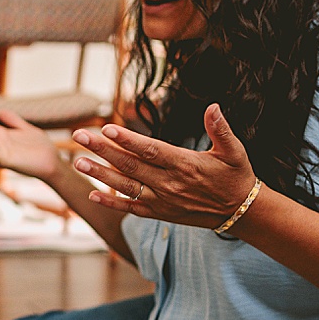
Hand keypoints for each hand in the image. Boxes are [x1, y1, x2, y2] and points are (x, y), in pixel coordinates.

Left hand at [72, 103, 257, 229]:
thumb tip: (213, 106)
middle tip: (80, 136)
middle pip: (130, 165)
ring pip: (125, 186)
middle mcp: (169, 184)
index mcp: (185, 164)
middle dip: (103, 150)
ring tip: (78, 161)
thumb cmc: (236, 176)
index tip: (107, 129)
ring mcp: (162, 200)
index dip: (128, 140)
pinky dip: (111, 202)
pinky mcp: (160, 213)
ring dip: (100, 174)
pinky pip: (131, 208)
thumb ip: (221, 129)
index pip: (150, 150)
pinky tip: (92, 193)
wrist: (240, 212)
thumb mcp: (235, 150)